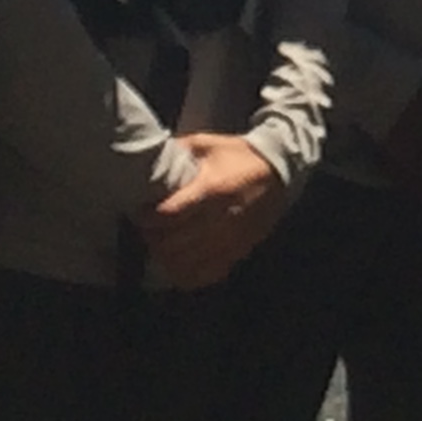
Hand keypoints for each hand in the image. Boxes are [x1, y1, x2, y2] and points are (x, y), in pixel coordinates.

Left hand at [136, 132, 290, 287]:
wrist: (280, 173)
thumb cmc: (239, 156)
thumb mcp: (207, 144)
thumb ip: (177, 153)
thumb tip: (145, 162)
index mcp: (212, 190)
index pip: (168, 215)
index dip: (147, 217)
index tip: (141, 211)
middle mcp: (222, 220)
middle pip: (172, 244)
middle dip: (152, 238)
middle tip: (148, 228)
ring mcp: (231, 241)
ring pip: (185, 264)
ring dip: (166, 257)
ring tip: (161, 243)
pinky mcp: (238, 253)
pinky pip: (204, 275)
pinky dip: (186, 273)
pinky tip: (179, 261)